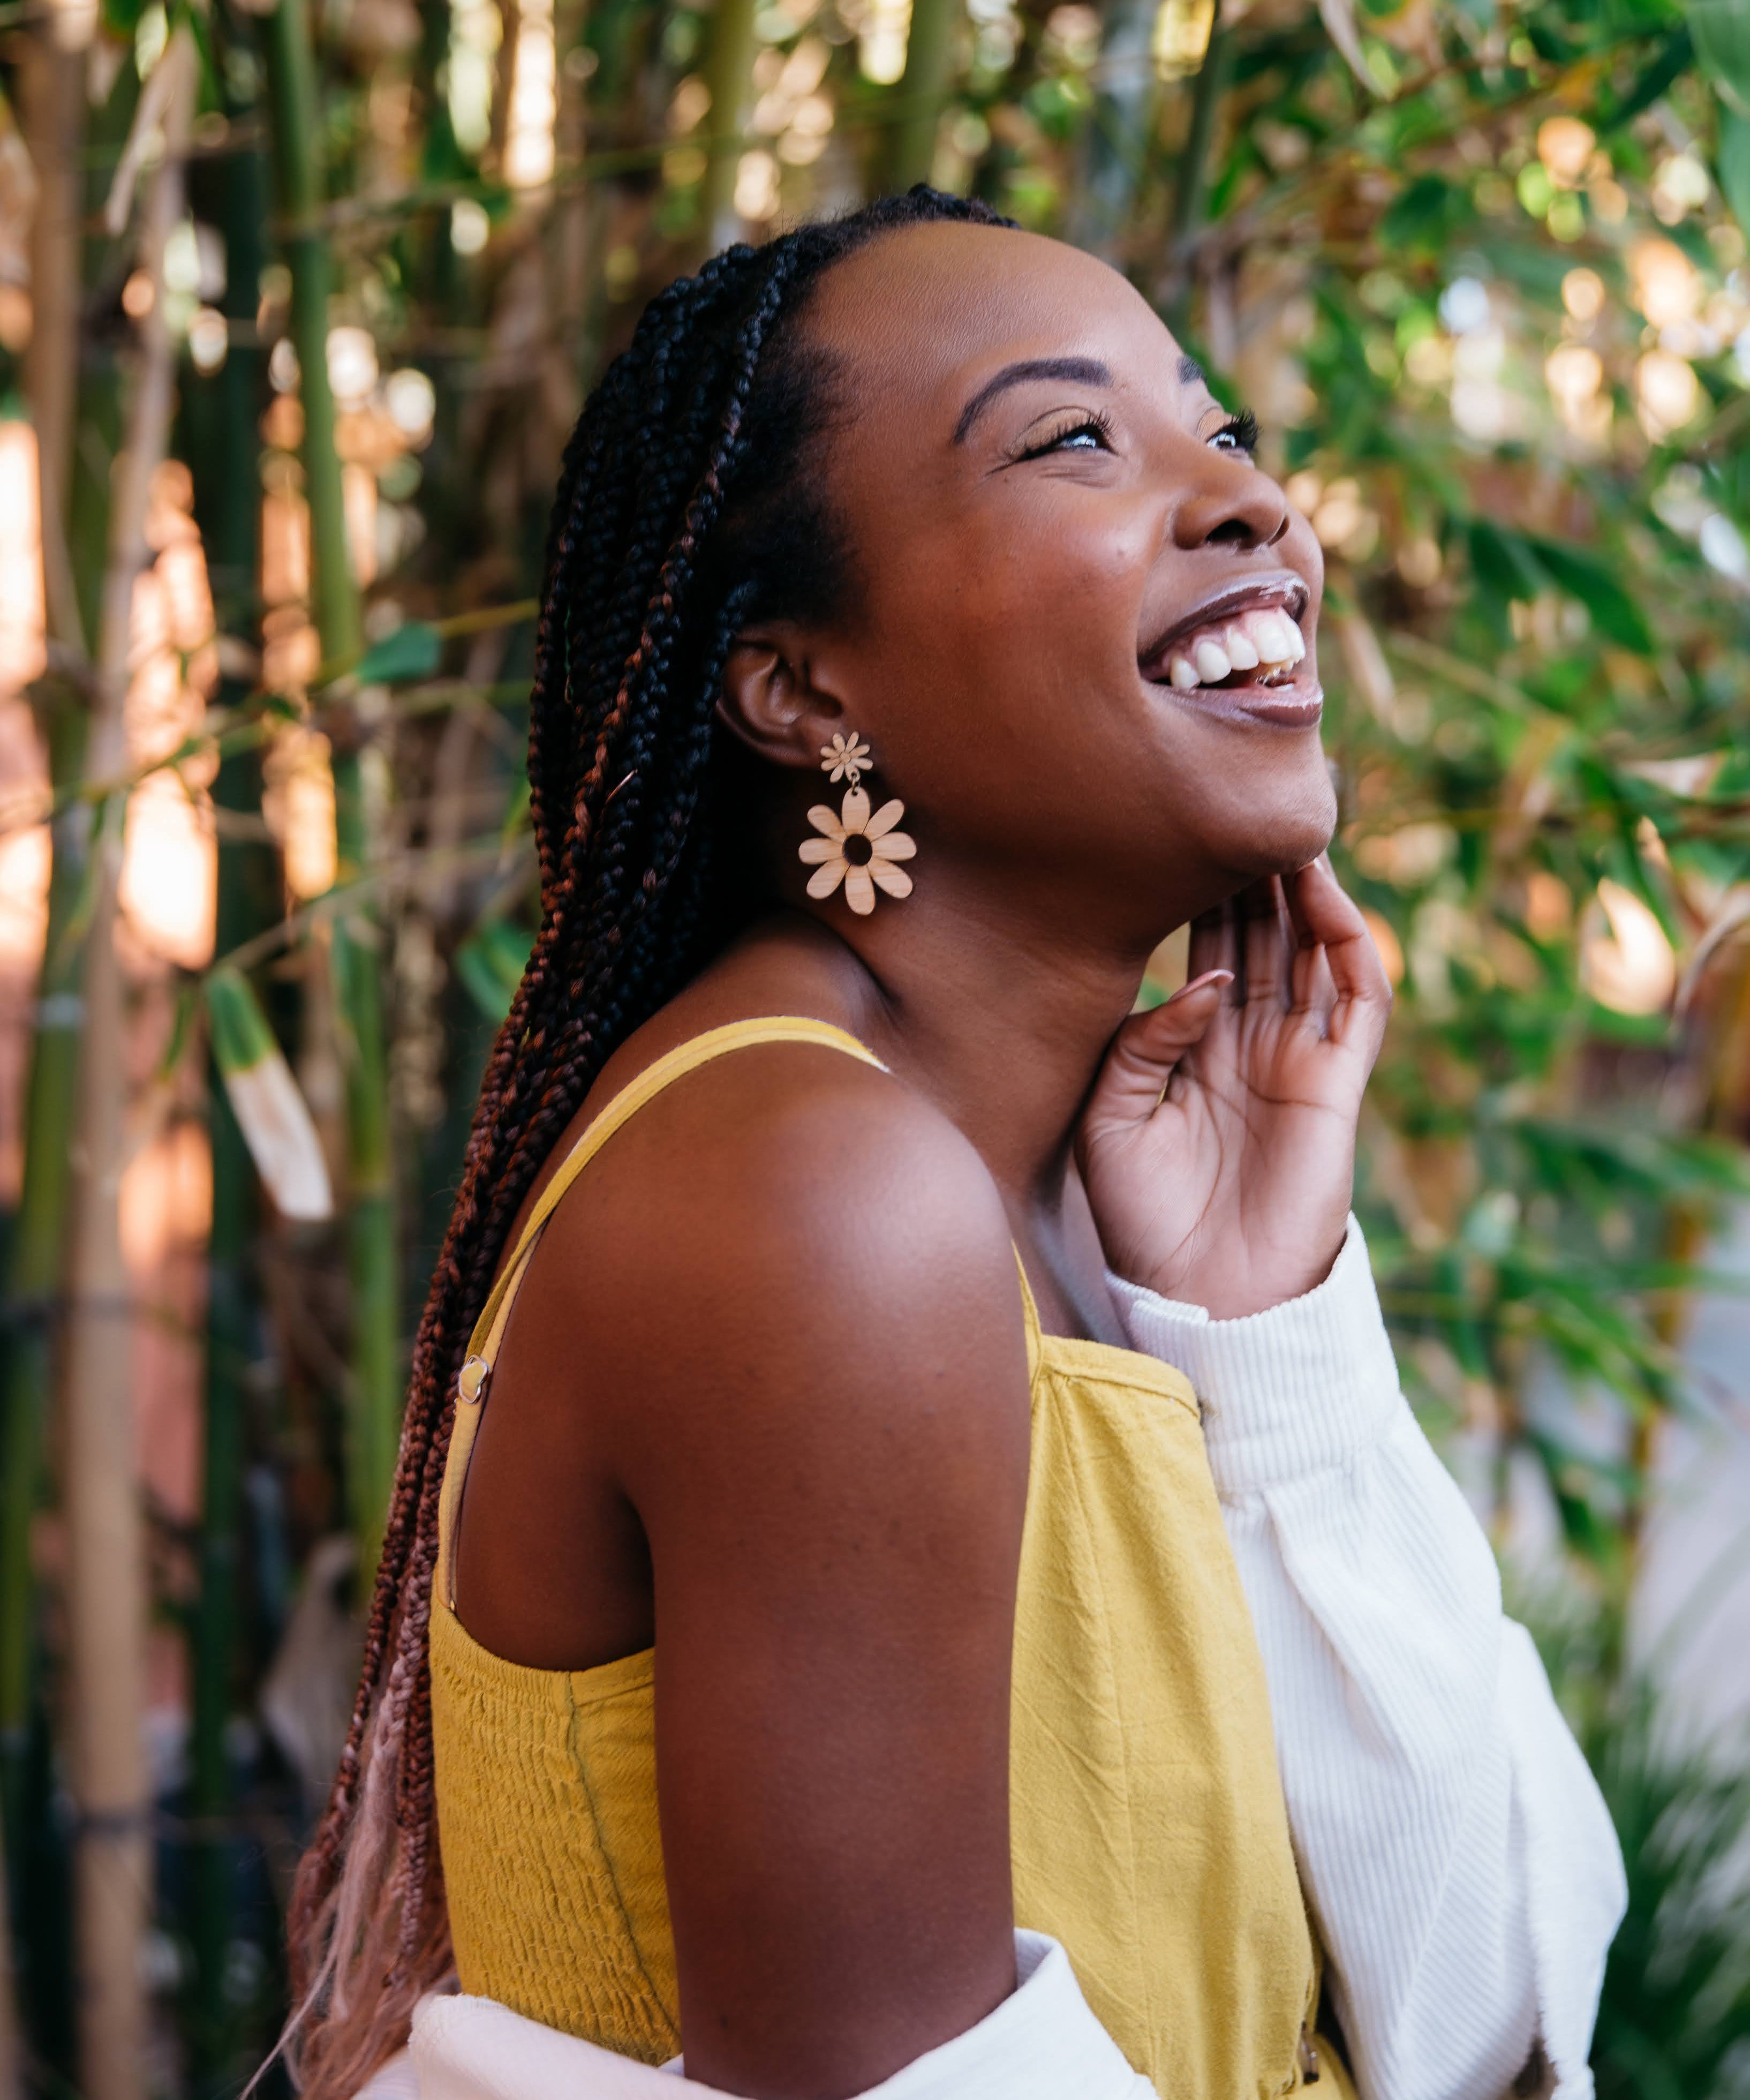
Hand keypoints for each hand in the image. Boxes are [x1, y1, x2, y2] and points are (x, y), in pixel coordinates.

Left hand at [1077, 860, 1391, 1320]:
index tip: (1185, 828)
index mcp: (1196, 1047)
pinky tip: (1322, 894)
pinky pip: (1359, 998)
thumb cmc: (1142, 1219)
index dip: (1206, 890)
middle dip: (1255, 872)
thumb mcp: (1110, 1117)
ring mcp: (1300, 1060)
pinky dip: (1348, 941)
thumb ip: (1144, 1040)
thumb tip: (1203, 981)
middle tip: (1241, 802)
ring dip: (1305, 891)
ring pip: (1315, 951)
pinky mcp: (1338, 1084)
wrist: (1197, 1298)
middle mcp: (1251, 1042)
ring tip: (1285, 830)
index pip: (1210, 945)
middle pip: (1265, 934)